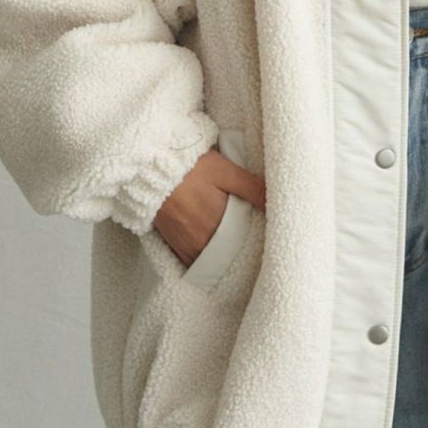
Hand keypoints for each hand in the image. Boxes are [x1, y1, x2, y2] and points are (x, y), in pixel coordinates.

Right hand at [153, 146, 266, 266]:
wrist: (151, 168)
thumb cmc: (190, 167)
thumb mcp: (225, 171)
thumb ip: (252, 187)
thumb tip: (275, 202)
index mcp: (219, 223)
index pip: (244, 243)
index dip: (256, 243)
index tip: (265, 240)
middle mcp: (202, 240)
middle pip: (227, 255)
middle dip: (239, 251)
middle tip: (251, 246)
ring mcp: (186, 245)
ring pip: (210, 260)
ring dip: (221, 257)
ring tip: (233, 248)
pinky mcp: (173, 244)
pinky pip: (192, 260)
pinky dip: (203, 259)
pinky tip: (211, 250)